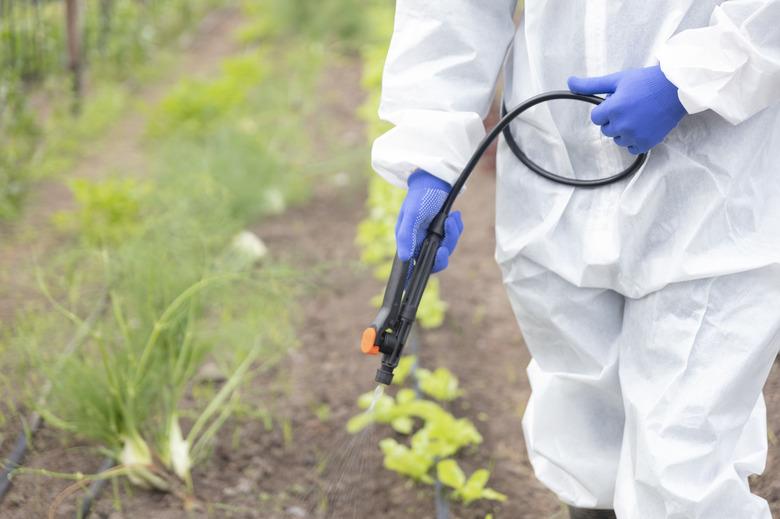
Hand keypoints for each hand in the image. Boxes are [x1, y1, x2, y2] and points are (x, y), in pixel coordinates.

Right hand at [396, 169, 463, 272]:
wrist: (435, 179)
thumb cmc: (420, 195)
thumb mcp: (412, 214)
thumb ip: (406, 236)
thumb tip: (404, 258)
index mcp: (407, 240)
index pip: (412, 265)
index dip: (417, 274)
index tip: (423, 277)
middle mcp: (419, 240)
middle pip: (434, 259)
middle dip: (444, 251)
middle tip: (445, 246)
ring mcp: (432, 236)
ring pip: (447, 248)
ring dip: (452, 235)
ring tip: (451, 218)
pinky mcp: (443, 230)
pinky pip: (453, 237)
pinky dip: (456, 228)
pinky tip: (454, 216)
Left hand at [568, 65, 686, 154]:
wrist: (676, 88)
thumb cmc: (646, 81)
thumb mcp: (617, 80)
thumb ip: (591, 85)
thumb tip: (569, 83)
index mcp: (612, 109)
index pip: (596, 117)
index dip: (605, 109)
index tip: (618, 101)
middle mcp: (622, 125)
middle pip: (606, 129)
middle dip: (614, 119)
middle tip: (631, 105)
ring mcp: (634, 135)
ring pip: (618, 139)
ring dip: (623, 130)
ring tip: (638, 115)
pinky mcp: (646, 143)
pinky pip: (631, 147)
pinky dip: (634, 140)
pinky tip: (643, 126)